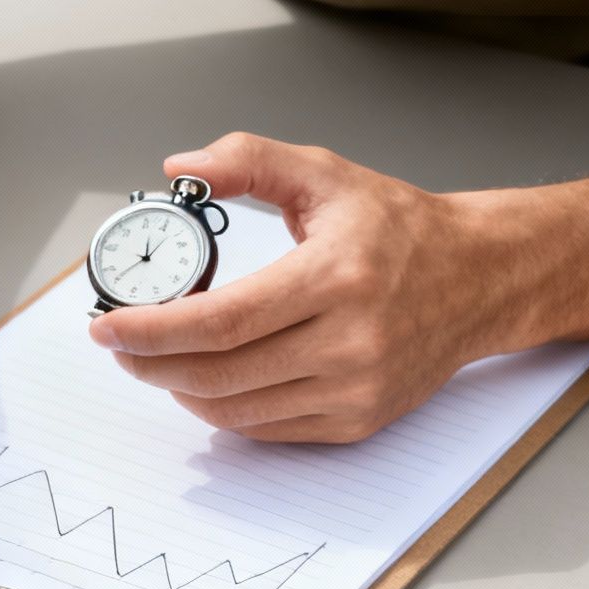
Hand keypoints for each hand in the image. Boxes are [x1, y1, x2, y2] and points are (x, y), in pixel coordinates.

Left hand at [89, 133, 519, 442]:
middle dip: (152, 363)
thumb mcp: (326, 174)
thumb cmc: (402, 228)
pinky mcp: (359, 419)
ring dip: (180, 390)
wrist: (481, 278)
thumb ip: (250, 161)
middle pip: (220, 371)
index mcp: (336, 278)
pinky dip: (222, 409)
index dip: (154, 330)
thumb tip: (181, 168)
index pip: (223, 320)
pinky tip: (204, 381)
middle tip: (119, 345)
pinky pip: (267, 428)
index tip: (108, 326)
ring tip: (154, 361)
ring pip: (236, 408)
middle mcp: (349, 341)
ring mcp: (356, 389)